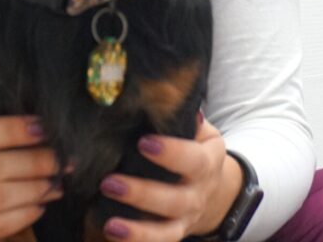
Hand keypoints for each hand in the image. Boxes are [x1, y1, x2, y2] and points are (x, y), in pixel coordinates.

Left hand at [97, 115, 243, 240]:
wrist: (212, 186)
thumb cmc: (194, 144)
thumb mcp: (196, 128)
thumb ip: (180, 116)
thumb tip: (159, 94)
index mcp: (208, 160)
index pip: (193, 159)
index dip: (171, 153)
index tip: (143, 142)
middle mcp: (199, 193)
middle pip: (175, 199)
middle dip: (142, 193)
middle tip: (110, 182)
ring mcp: (187, 218)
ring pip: (166, 230)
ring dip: (138, 229)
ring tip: (110, 222)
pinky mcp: (175, 234)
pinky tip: (113, 233)